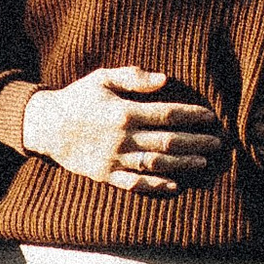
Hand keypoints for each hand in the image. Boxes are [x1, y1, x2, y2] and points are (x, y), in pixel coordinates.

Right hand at [16, 67, 227, 190]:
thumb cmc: (78, 98)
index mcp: (123, 111)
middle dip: (196, 141)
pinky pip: (134, 183)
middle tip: (217, 142)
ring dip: (183, 163)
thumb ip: (133, 77)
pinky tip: (174, 185)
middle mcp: (122, 137)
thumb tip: (165, 80)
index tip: (210, 116)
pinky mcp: (106, 175)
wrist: (46, 126)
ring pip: (156, 163)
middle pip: (167, 141)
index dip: (192, 115)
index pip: (167, 114)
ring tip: (203, 162)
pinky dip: (155, 185)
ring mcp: (114, 159)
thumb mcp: (102, 78)